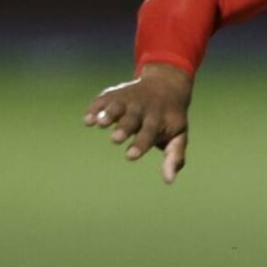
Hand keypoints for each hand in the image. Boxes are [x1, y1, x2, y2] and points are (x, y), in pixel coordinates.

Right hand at [83, 64, 191, 182]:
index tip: (130, 156)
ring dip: (108, 114)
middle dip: (123, 128)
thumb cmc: (170, 118)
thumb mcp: (178, 135)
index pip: (150, 133)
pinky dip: (95, 108)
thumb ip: (174, 157)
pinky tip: (87, 120)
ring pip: (117, 106)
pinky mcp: (114, 95)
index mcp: (158, 121)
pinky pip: (103, 99)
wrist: (166, 85)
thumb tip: (169, 180)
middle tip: (115, 139)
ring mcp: (128, 100)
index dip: (140, 144)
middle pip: (132, 118)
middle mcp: (142, 109)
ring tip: (100, 123)